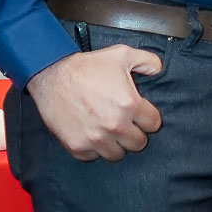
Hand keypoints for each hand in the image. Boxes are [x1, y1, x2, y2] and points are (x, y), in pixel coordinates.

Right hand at [27, 45, 163, 161]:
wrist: (52, 75)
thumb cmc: (87, 66)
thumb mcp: (122, 54)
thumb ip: (147, 61)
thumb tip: (159, 70)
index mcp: (129, 104)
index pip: (154, 124)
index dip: (148, 118)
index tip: (140, 114)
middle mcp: (115, 125)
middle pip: (139, 143)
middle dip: (135, 132)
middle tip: (125, 122)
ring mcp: (96, 139)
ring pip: (118, 155)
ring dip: (116, 144)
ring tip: (109, 130)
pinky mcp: (78, 146)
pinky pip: (94, 157)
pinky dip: (94, 148)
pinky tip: (92, 133)